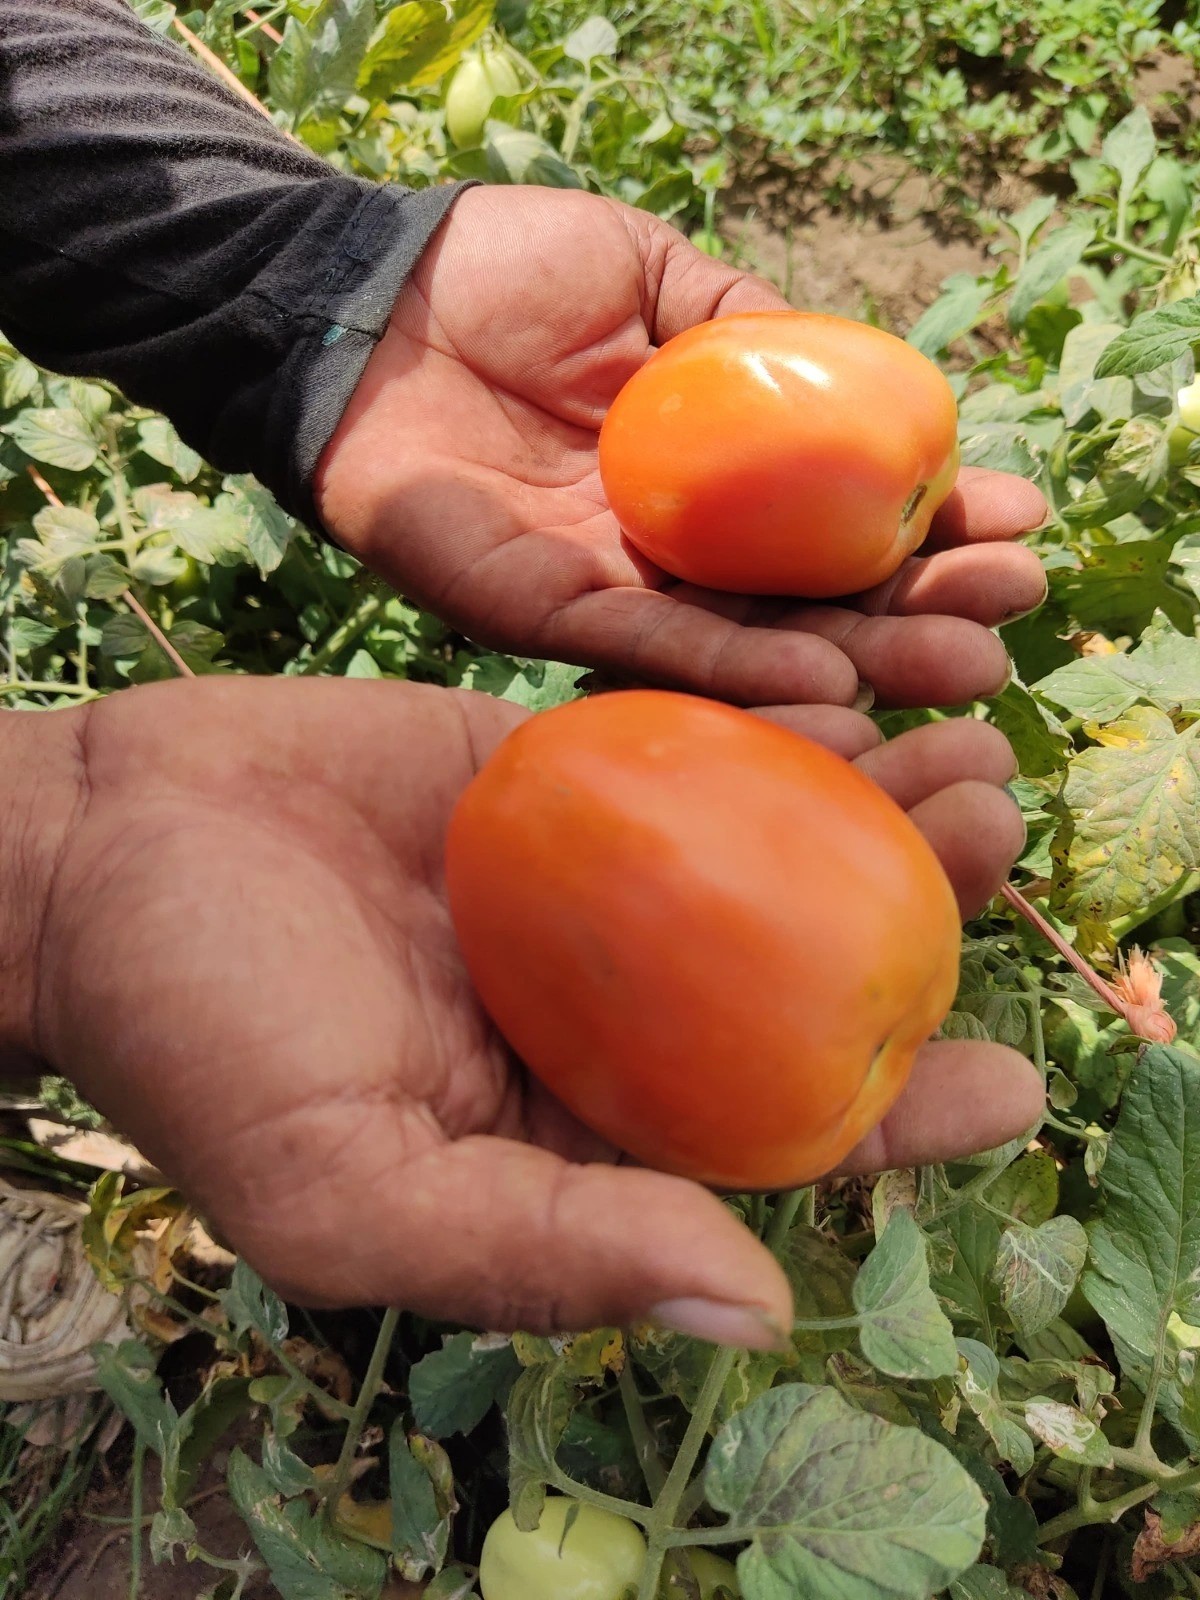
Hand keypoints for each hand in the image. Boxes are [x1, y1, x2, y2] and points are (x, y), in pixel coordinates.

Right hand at [13, 682, 1041, 1345]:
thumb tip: (756, 1309)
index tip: (1012, 1079)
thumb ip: (543, 1254)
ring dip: (869, 812)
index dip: (895, 1117)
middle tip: (1006, 843)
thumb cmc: (198, 1039)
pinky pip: (676, 753)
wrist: (94, 853)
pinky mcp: (542, 776)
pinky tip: (846, 698)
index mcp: (572, 1131)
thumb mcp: (351, 1194)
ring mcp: (579, 884)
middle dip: (914, 926)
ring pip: (756, 857)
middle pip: (790, 979)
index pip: (763, 1140)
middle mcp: (598, 1009)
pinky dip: (763, 730)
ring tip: (975, 760)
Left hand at [316, 186, 1047, 710]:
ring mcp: (609, 589)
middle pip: (810, 603)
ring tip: (960, 666)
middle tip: (1009, 620)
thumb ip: (751, 327)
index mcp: (708, 473)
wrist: (368, 299)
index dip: (932, 521)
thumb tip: (864, 378)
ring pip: (748, 646)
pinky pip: (647, 652)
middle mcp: (670, 549)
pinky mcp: (538, 615)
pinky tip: (829, 678)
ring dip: (858, 662)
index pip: (837, 515)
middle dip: (919, 613)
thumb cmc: (501, 271)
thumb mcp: (654, 273)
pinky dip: (737, 669)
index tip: (1019, 519)